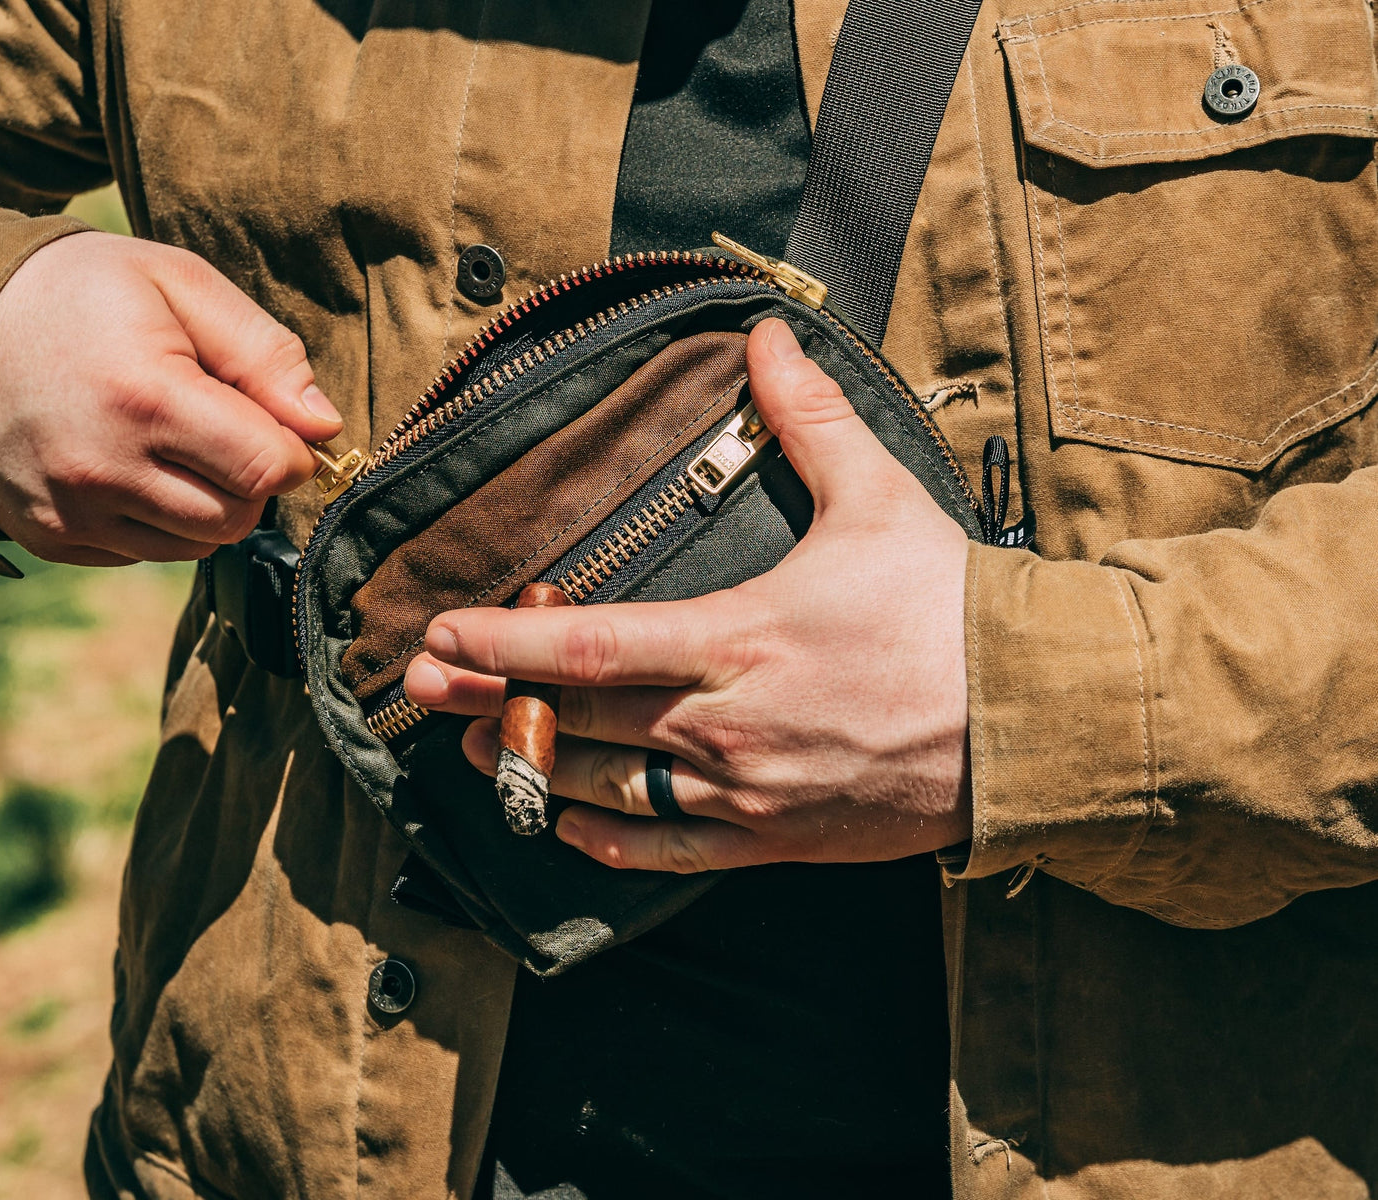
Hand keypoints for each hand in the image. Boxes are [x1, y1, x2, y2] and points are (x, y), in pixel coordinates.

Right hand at [0, 231, 342, 564]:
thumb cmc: (82, 294)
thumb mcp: (178, 284)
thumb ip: (264, 353)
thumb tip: (324, 426)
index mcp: (144, 397)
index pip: (268, 469)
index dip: (292, 450)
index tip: (274, 420)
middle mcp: (103, 468)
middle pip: (239, 518)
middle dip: (252, 480)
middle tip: (224, 428)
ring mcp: (72, 512)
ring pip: (198, 546)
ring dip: (210, 504)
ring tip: (175, 442)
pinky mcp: (53, 539)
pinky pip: (147, 554)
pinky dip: (160, 521)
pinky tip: (132, 465)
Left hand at [404, 318, 971, 871]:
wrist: (1033, 718)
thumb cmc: (951, 611)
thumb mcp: (880, 499)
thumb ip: (810, 418)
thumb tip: (770, 336)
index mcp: (739, 638)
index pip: (587, 641)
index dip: (503, 637)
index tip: (443, 630)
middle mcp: (727, 725)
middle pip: (575, 719)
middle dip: (487, 701)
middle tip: (423, 687)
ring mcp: (747, 792)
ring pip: (607, 791)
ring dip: (530, 769)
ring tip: (475, 747)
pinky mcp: (776, 837)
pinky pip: (670, 851)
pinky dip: (609, 840)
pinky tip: (569, 825)